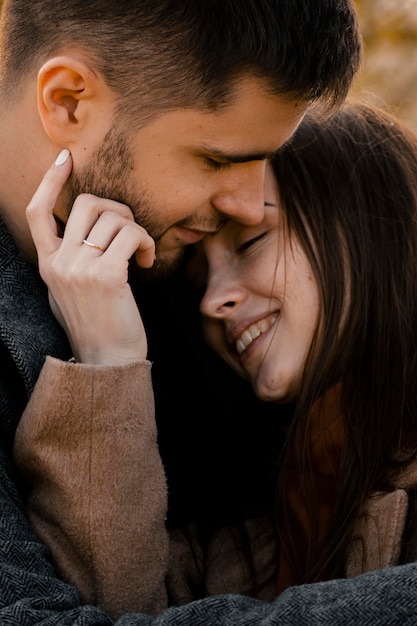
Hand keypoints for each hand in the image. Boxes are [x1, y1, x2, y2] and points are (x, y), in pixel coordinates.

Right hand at [26, 149, 154, 364]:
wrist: (107, 362)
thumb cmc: (98, 326)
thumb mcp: (70, 291)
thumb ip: (71, 261)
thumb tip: (89, 233)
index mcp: (48, 264)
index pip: (37, 212)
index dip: (50, 181)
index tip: (65, 159)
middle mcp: (59, 263)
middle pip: (85, 203)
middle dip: (116, 207)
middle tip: (131, 228)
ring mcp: (80, 268)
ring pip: (114, 218)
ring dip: (137, 229)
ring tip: (143, 253)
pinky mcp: (107, 276)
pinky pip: (131, 235)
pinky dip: (146, 241)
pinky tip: (149, 260)